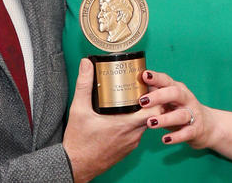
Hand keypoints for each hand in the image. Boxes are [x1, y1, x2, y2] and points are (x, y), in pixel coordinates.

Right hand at [63, 59, 154, 182]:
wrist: (76, 166)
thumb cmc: (78, 141)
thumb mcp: (79, 109)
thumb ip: (84, 84)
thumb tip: (87, 64)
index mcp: (126, 124)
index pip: (155, 109)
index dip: (155, 95)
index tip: (147, 85)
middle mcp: (133, 135)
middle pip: (152, 115)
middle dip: (149, 101)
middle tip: (139, 88)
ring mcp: (131, 143)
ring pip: (145, 123)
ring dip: (142, 112)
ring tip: (132, 98)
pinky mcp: (128, 149)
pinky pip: (138, 132)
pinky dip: (136, 122)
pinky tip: (124, 115)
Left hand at [138, 70, 218, 149]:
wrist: (206, 126)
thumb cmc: (180, 110)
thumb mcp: (168, 100)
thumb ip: (154, 94)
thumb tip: (131, 88)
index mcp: (177, 89)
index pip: (166, 80)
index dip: (155, 77)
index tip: (144, 75)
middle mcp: (186, 99)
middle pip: (174, 93)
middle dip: (158, 96)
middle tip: (142, 101)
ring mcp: (193, 114)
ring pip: (180, 115)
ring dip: (165, 119)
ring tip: (150, 123)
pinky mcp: (196, 130)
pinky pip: (186, 133)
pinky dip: (176, 137)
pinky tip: (164, 140)